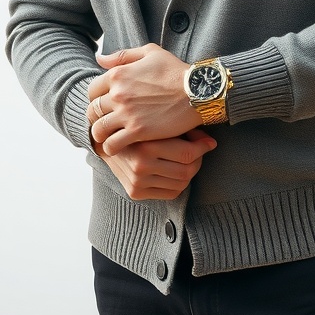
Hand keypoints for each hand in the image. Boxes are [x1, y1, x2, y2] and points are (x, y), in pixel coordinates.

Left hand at [87, 43, 201, 153]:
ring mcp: (127, 113)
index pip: (92, 90)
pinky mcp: (138, 130)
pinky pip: (112, 144)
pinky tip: (117, 148)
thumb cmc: (175, 71)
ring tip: (108, 138)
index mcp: (118, 74)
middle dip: (96, 118)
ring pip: (98, 130)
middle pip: (92, 111)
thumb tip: (98, 58)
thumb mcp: (150, 53)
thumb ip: (122, 55)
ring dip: (100, 135)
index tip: (103, 106)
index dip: (96, 99)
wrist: (197, 91)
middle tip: (104, 123)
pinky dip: (111, 148)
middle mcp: (118, 93)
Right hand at [92, 128, 216, 199]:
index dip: (203, 147)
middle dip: (199, 160)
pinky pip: (170, 193)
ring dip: (190, 171)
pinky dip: (179, 183)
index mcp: (146, 145)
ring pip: (181, 184)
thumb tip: (209, 141)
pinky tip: (176, 170)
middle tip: (200, 149)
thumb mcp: (157, 122)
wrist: (104, 141)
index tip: (210, 142)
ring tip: (187, 159)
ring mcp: (137, 182)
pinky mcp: (135, 193)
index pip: (187, 153)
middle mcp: (140, 166)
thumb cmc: (137, 126)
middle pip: (187, 171)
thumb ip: (181, 129)